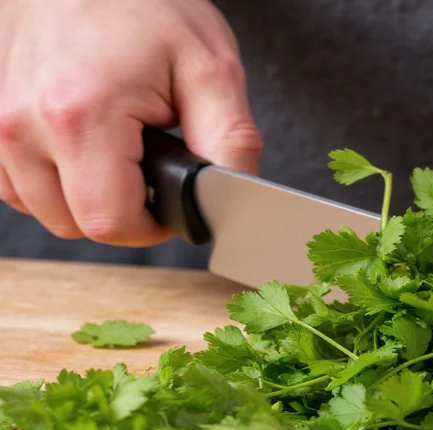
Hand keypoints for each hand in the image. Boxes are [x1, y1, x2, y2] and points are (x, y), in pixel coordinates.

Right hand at [0, 0, 261, 245]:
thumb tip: (232, 203)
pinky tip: (83, 147)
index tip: (170, 200)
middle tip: (150, 167)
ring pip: (43, 209)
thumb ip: (230, 146)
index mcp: (81, 115)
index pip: (110, 223)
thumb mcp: (211, 70)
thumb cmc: (146, 6)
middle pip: (74, 224)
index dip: (151, 225)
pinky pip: (17, 184)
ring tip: (118, 148)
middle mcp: (23, 122)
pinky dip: (53, 179)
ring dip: (85, 196)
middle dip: (122, 211)